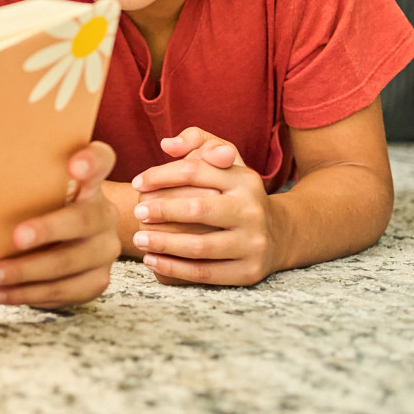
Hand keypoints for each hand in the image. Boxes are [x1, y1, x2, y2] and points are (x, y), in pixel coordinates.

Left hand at [0, 140, 119, 308]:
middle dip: (48, 230)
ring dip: (28, 272)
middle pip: (83, 220)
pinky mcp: (96, 280)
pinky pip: (66, 291)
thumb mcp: (35, 188)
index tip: (74, 165)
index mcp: (89, 183)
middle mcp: (103, 214)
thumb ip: (17, 178)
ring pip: (71, 263)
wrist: (69, 241)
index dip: (91, 161)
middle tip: (15, 238)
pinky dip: (31, 294)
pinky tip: (3, 293)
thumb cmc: (39, 208)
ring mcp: (104, 249)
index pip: (101, 160)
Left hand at [130, 127, 283, 285]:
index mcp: (244, 179)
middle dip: (161, 210)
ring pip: (200, 246)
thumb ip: (197, 141)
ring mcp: (253, 243)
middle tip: (137, 212)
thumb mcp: (226, 162)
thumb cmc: (235, 194)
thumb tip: (167, 144)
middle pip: (198, 208)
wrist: (277, 235)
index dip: (160, 175)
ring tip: (139, 239)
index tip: (136, 183)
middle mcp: (252, 210)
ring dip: (163, 243)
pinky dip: (174, 268)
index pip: (195, 171)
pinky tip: (152, 260)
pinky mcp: (248, 271)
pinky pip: (204, 273)